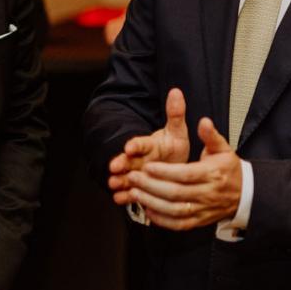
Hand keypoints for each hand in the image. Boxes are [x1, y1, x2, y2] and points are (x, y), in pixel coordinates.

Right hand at [108, 88, 192, 205]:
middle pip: (128, 159)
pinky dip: (124, 195)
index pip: (141, 143)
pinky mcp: (137, 186)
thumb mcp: (176, 131)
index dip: (135, 145)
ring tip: (113, 183)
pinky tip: (119, 198)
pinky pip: (129, 190)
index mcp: (149, 144)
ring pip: (126, 175)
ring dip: (119, 179)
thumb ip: (175, 114)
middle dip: (121, 162)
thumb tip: (176, 91)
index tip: (130, 147)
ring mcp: (137, 172)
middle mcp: (140, 158)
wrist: (170, 163)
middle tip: (114, 167)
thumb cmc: (173, 147)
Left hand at [128, 116, 241, 229]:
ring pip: (174, 210)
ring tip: (135, 193)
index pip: (185, 174)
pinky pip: (179, 224)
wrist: (246, 194)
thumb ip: (210, 135)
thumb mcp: (223, 148)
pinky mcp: (200, 221)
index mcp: (212, 173)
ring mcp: (203, 209)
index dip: (164, 171)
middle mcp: (207, 193)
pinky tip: (148, 209)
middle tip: (133, 178)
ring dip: (152, 203)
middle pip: (176, 193)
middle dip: (151, 186)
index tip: (148, 166)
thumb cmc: (229, 169)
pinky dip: (162, 219)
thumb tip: (204, 122)